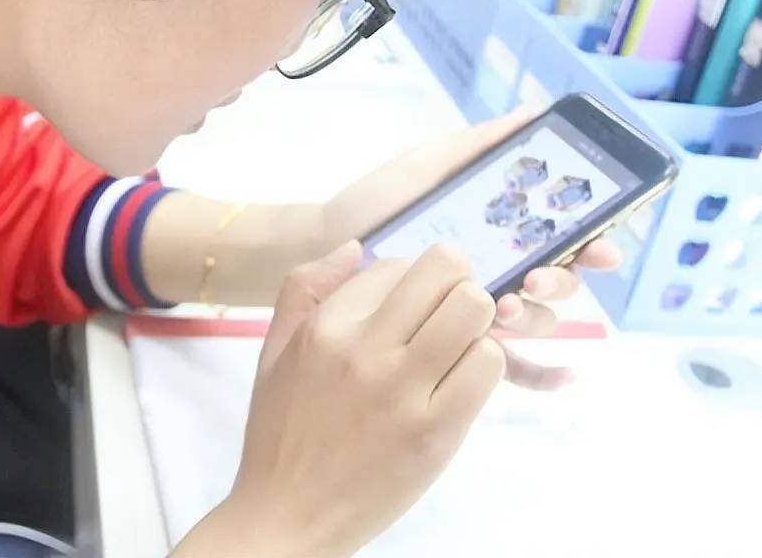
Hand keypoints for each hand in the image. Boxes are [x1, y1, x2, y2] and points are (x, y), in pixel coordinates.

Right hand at [175, 242, 504, 557]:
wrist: (286, 517)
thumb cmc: (281, 435)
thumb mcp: (273, 351)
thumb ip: (305, 288)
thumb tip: (355, 246)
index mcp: (325, 327)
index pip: (396, 264)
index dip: (416, 280)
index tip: (415, 308)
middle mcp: (362, 350)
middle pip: (446, 270)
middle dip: (458, 285)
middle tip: (451, 315)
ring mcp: (401, 392)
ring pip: (475, 311)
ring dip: (477, 324)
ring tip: (458, 349)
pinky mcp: (435, 433)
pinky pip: (488, 366)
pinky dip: (485, 366)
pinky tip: (461, 384)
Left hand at [323, 108, 622, 389]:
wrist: (322, 246)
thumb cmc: (373, 207)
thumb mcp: (422, 170)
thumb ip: (473, 147)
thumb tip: (530, 115)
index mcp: (496, 233)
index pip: (557, 239)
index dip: (588, 240)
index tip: (596, 241)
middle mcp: (496, 271)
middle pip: (555, 283)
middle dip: (559, 281)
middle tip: (535, 277)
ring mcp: (476, 311)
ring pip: (534, 321)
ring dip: (536, 317)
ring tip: (506, 307)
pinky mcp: (454, 347)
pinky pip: (507, 366)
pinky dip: (541, 372)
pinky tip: (561, 377)